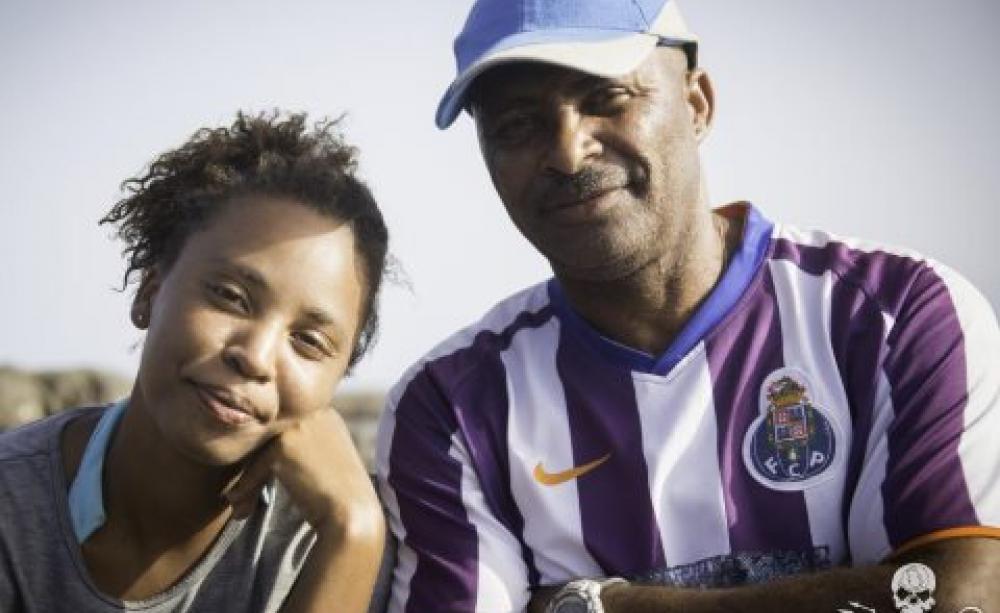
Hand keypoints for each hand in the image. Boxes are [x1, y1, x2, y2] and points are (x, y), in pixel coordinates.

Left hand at [224, 407, 381, 538]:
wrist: (352, 513)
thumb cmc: (342, 493)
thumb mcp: (329, 456)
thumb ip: (306, 444)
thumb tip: (271, 451)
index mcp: (326, 413)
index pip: (285, 427)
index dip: (268, 453)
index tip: (258, 478)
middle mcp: (312, 413)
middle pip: (269, 435)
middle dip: (254, 466)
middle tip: (244, 494)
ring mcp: (298, 427)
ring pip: (259, 451)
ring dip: (247, 480)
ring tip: (240, 503)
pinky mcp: (283, 446)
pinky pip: (254, 467)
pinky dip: (246, 488)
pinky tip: (240, 508)